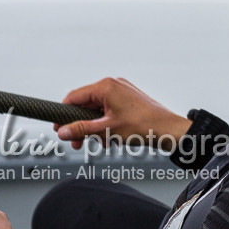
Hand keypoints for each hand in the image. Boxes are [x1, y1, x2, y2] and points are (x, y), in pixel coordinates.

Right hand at [55, 77, 192, 150]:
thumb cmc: (144, 127)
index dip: (63, 114)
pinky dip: (106, 125)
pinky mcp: (129, 100)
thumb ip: (81, 129)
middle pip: (85, 105)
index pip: (74, 97)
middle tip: (76, 143)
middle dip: (81, 126)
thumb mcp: (107, 130)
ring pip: (98, 110)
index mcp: (106, 87)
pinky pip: (110, 111)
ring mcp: (122, 92)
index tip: (58, 129)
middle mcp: (113, 85)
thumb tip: (62, 132)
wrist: (170, 130)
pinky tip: (111, 140)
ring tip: (100, 143)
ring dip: (95, 128)